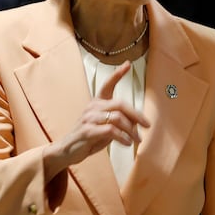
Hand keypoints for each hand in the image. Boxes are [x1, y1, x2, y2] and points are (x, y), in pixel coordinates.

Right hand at [43, 61, 150, 178]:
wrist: (68, 150)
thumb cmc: (89, 137)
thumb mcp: (106, 127)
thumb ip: (119, 122)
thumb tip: (137, 123)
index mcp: (97, 103)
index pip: (107, 85)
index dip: (118, 74)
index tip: (128, 64)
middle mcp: (93, 107)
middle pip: (120, 104)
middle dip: (137, 115)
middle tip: (146, 125)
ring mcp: (89, 118)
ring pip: (117, 118)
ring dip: (131, 130)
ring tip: (136, 139)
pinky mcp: (87, 131)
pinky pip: (111, 130)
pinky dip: (122, 137)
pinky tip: (127, 142)